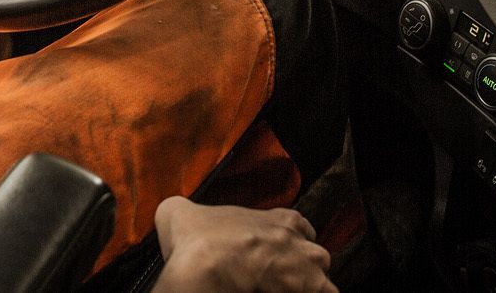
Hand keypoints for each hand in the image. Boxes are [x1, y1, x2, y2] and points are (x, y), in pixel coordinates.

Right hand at [152, 197, 335, 292]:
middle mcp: (299, 242)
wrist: (207, 267)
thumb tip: (173, 211)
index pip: (299, 228)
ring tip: (284, 292)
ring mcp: (308, 269)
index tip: (277, 257)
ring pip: (322, 283)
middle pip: (316, 257)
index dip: (290, 243)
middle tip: (282, 283)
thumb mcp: (179, 212)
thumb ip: (181, 210)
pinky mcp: (310, 291)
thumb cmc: (198, 240)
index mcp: (278, 219)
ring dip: (309, 288)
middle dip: (304, 270)